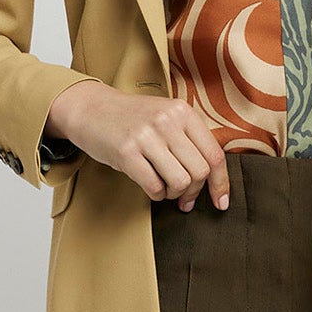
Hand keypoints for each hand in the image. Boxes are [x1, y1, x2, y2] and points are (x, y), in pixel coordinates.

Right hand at [46, 80, 231, 209]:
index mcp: (183, 112)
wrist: (91, 109)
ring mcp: (147, 136)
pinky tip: (151, 187)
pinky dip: (156, 194)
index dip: (220, 183)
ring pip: (180, 181)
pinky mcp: (126, 152)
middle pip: (199, 172)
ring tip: (165, 189)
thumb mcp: (166, 118)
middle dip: (193, 192)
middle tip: (183, 198)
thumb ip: (190, 140)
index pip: (214, 154)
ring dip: (174, 194)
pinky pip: (154, 186)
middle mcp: (167, 121)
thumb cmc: (132, 119)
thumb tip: (214, 178)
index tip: (220, 202)